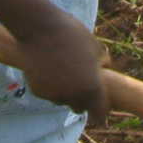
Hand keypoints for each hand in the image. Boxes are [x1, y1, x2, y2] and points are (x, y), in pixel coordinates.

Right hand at [15, 8, 107, 124]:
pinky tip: (46, 67)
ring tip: (61, 69)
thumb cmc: (71, 34)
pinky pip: (47, 93)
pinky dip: (48, 85)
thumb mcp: (95, 46)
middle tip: (79, 83)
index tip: (98, 110)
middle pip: (79, 107)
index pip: (99, 114)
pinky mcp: (37, 91)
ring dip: (63, 91)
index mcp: (92, 88)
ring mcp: (53, 95)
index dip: (100, 112)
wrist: (39, 27)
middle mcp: (72, 96)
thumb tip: (104, 68)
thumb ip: (102, 62)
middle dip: (80, 100)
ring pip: (61, 100)